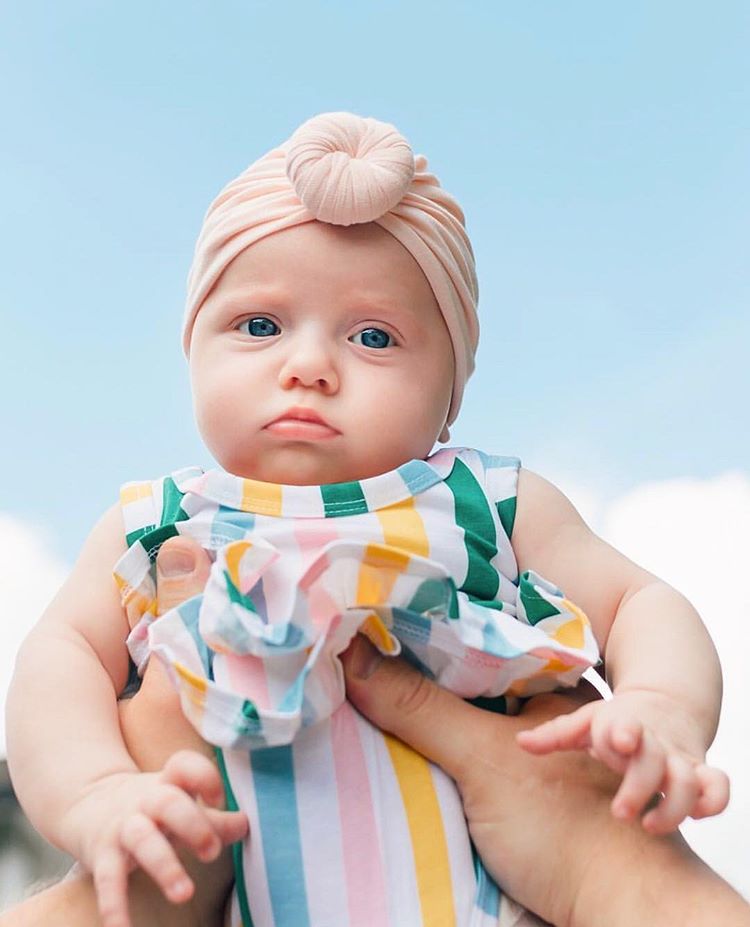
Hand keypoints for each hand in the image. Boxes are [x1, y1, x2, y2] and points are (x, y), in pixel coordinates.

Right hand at [59, 750, 247, 926]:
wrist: (88, 804)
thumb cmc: (153, 807)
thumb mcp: (181, 805)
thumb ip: (214, 818)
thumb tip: (246, 825)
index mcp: (169, 782)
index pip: (185, 766)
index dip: (204, 778)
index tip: (219, 798)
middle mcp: (145, 801)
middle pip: (169, 803)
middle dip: (193, 824)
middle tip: (212, 851)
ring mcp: (122, 827)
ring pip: (142, 840)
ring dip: (164, 866)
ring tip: (185, 894)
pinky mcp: (102, 857)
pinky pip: (108, 882)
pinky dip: (114, 907)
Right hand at [341, 636, 748, 926]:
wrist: (619, 911)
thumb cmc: (568, 827)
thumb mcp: (483, 758)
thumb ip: (421, 708)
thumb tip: (354, 657)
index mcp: (551, 688)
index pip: (483, 642)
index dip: (434, 629)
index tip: (384, 619)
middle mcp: (548, 715)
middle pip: (473, 682)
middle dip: (424, 673)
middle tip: (368, 654)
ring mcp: (536, 757)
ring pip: (471, 720)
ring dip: (428, 715)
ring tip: (377, 694)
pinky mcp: (523, 798)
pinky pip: (472, 758)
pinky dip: (441, 752)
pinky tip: (410, 747)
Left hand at [516, 688, 729, 833]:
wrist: (663, 706)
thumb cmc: (614, 723)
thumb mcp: (585, 722)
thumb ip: (555, 735)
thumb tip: (520, 742)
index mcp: (621, 724)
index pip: (625, 725)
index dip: (624, 732)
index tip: (620, 739)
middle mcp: (653, 742)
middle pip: (654, 761)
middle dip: (640, 786)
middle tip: (620, 811)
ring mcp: (679, 758)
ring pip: (688, 780)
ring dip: (673, 805)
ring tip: (649, 825)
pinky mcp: (700, 774)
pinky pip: (718, 788)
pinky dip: (713, 801)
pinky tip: (695, 816)